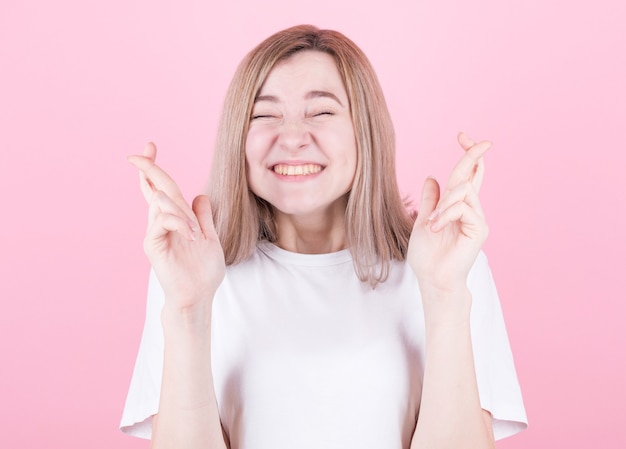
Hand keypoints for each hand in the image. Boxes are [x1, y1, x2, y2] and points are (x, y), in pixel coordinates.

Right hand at [127, 142, 224, 310]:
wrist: (198, 297)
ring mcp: (155, 233)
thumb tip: (199, 195)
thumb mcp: (209, 238)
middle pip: (154, 187)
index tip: (149, 147)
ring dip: (183, 213)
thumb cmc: (203, 272)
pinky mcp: (153, 244)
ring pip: (162, 202)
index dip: (153, 169)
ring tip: (197, 235)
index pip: (161, 189)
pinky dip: (180, 223)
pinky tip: (192, 237)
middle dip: (149, 166)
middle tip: (144, 150)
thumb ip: (203, 217)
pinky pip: (162, 220)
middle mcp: (162, 223)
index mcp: (175, 219)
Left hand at [408, 133, 489, 297]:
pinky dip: (446, 214)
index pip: (467, 175)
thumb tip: (432, 177)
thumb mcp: (423, 221)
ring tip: (431, 223)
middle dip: (470, 153)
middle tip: (463, 136)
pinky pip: (463, 208)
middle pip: (471, 174)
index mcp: (457, 207)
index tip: (463, 136)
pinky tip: (435, 227)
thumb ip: (430, 201)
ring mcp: (477, 219)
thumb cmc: (427, 256)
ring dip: (443, 203)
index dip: (468, 155)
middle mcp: (470, 210)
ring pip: (463, 191)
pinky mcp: (479, 229)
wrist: (432, 280)